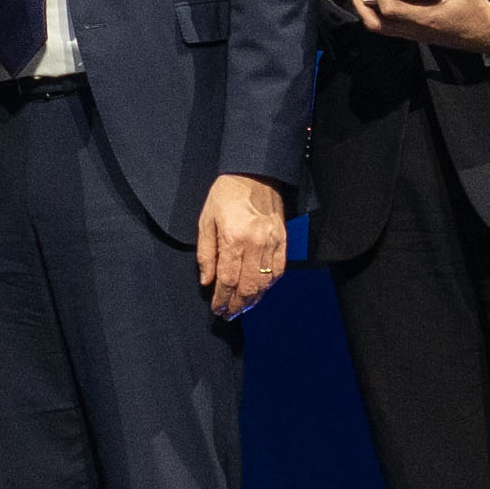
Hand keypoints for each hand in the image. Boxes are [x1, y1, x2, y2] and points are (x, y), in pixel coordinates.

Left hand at [197, 173, 289, 319]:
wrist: (255, 173)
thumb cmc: (226, 194)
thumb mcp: (206, 220)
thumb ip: (206, 253)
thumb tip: (206, 281)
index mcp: (234, 238)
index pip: (227, 279)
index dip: (221, 298)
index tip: (216, 309)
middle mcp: (255, 243)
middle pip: (247, 286)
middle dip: (237, 304)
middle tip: (228, 315)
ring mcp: (272, 242)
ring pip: (265, 282)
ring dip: (253, 300)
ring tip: (242, 308)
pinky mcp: (283, 240)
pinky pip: (278, 271)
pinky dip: (269, 286)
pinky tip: (259, 293)